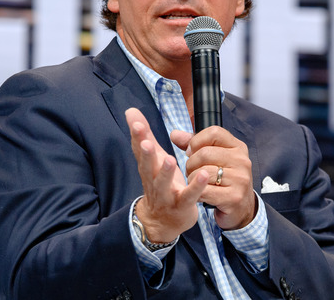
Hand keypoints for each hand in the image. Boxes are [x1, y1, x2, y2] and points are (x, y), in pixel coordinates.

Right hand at [125, 108, 208, 242]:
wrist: (161, 221)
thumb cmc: (159, 184)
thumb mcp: (151, 159)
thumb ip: (144, 136)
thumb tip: (130, 111)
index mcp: (148, 167)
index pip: (140, 150)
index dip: (138, 136)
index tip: (136, 122)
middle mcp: (153, 180)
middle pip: (148, 167)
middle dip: (147, 155)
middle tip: (146, 142)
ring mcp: (166, 195)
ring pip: (164, 184)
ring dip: (166, 172)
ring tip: (171, 159)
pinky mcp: (182, 205)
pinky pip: (189, 196)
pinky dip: (195, 186)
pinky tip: (202, 175)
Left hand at [172, 126, 256, 230]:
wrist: (241, 208)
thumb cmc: (224, 180)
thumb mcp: (214, 158)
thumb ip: (194, 144)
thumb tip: (174, 134)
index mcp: (237, 147)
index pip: (214, 133)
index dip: (196, 141)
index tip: (191, 151)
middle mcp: (241, 161)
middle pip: (205, 153)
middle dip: (191, 164)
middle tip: (191, 172)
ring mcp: (240, 179)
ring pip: (202, 173)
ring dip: (192, 180)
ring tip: (197, 183)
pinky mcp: (234, 197)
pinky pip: (204, 191)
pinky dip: (198, 193)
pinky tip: (201, 194)